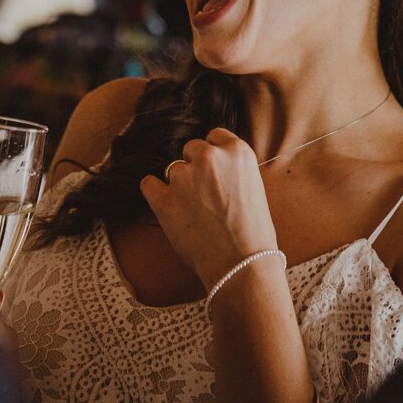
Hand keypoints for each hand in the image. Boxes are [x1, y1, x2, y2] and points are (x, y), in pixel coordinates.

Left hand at [138, 128, 280, 290]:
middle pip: (191, 149)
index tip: (213, 171)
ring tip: (193, 211)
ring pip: (172, 169)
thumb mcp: (253, 187)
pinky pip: (149, 184)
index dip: (212, 156)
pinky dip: (156, 194)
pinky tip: (169, 208)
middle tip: (204, 195)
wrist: (242, 265)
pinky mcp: (164, 198)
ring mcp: (183, 176)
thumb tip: (213, 167)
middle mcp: (209, 157)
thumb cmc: (252, 233)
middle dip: (195, 168)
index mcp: (237, 151)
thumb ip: (232, 169)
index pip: (214, 137)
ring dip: (179, 185)